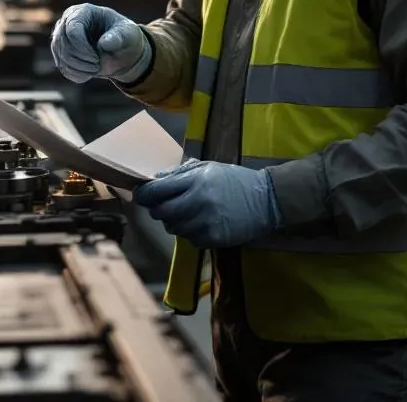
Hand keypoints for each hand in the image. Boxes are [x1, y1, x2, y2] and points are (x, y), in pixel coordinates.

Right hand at [50, 3, 150, 83]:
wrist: (122, 51)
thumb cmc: (125, 37)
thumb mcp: (128, 34)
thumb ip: (118, 37)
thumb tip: (104, 43)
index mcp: (84, 12)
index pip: (71, 29)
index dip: (81, 47)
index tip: (97, 58)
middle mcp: (68, 21)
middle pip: (62, 43)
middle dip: (80, 59)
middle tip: (97, 65)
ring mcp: (62, 38)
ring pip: (61, 57)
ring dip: (79, 68)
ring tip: (96, 68)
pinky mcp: (62, 53)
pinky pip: (63, 68)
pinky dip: (76, 74)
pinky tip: (89, 73)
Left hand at [133, 159, 282, 247]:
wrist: (265, 200)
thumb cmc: (234, 180)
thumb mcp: (208, 168)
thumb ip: (180, 173)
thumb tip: (154, 179)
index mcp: (196, 181)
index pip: (157, 191)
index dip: (144, 194)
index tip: (141, 195)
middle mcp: (198, 202)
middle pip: (161, 212)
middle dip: (157, 209)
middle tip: (163, 205)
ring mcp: (205, 223)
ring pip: (173, 228)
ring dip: (174, 221)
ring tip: (188, 212)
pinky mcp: (213, 239)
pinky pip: (189, 239)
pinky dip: (190, 232)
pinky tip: (202, 222)